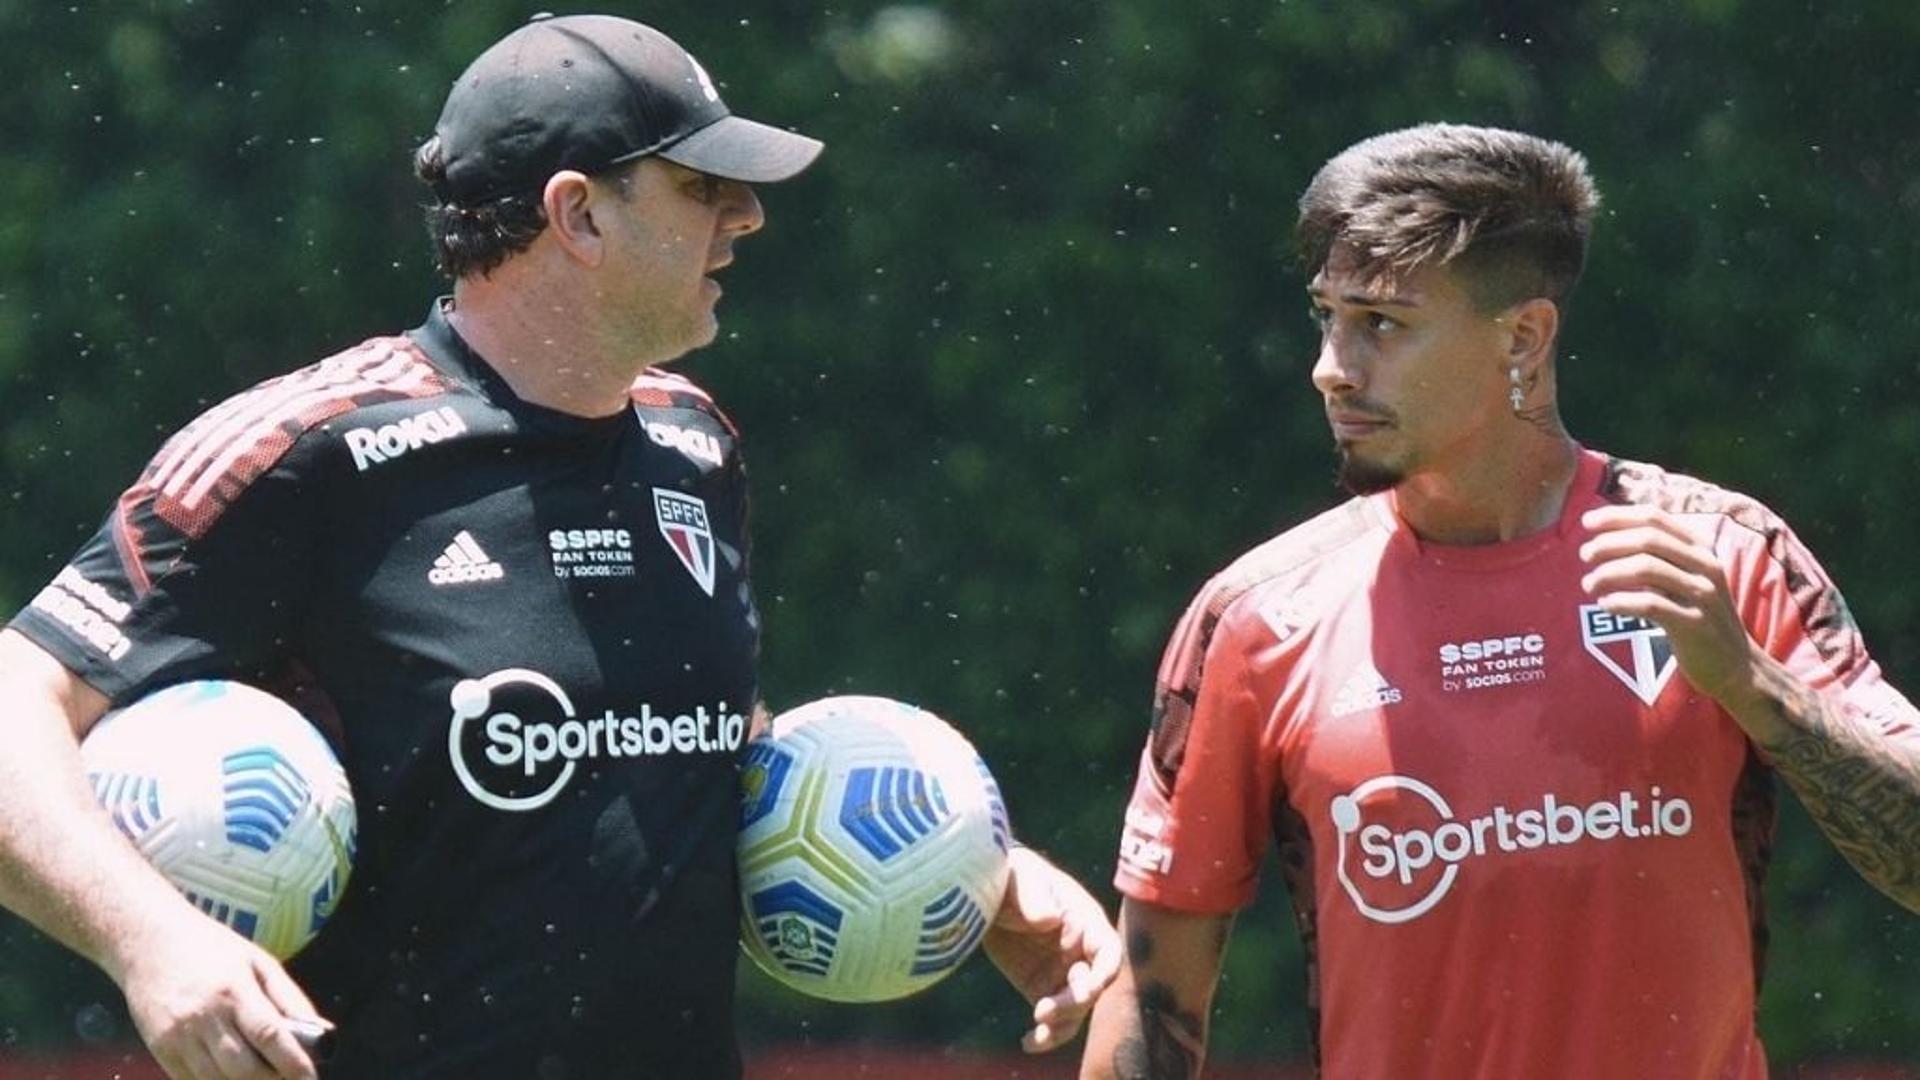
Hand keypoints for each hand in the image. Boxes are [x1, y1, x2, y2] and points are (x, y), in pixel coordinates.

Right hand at [116, 913, 328, 1078]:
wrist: (148, 942)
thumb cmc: (211, 949)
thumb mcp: (258, 962)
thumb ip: (290, 998)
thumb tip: (321, 1031)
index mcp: (234, 990)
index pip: (269, 1036)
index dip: (293, 1063)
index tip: (310, 1078)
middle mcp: (204, 1017)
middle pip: (244, 1068)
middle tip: (289, 1079)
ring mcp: (178, 1036)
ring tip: (265, 1078)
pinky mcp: (160, 1049)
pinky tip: (233, 1077)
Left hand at [982, 845, 1121, 1053]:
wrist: (982, 888)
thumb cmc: (1011, 873)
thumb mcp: (1022, 876)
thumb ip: (1036, 895)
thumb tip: (1051, 918)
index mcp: (1085, 922)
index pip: (1108, 952)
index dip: (1103, 973)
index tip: (1084, 988)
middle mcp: (1080, 952)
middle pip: (1091, 988)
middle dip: (1074, 1003)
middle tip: (1044, 1009)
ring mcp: (1061, 973)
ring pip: (1075, 1011)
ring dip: (1061, 1025)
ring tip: (1036, 1031)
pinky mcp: (1040, 988)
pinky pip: (1052, 1019)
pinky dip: (1045, 1035)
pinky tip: (1028, 1043)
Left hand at [1578, 504, 1763, 710]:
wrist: (1738, 666)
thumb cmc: (1699, 617)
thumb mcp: (1687, 579)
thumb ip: (1659, 557)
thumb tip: (1607, 535)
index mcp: (1702, 548)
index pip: (1655, 518)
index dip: (1618, 516)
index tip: (1587, 522)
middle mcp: (1706, 565)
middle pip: (1647, 540)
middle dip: (1608, 543)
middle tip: (1584, 556)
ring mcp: (1703, 594)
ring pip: (1645, 568)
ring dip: (1608, 573)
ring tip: (1589, 584)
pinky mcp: (1695, 624)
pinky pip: (1650, 605)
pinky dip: (1621, 601)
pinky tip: (1605, 604)